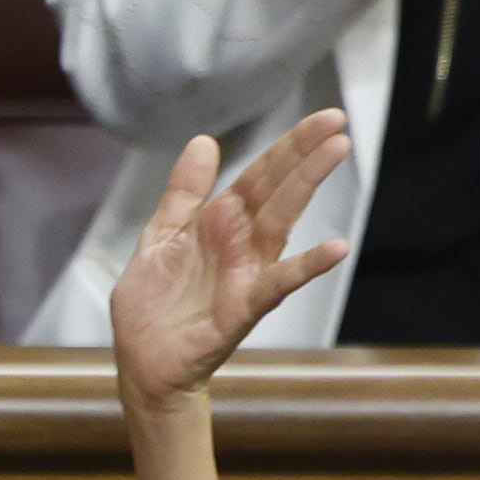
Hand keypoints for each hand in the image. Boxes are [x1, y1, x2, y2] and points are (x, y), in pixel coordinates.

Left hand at [107, 112, 351, 412]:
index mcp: (220, 222)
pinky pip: (279, 282)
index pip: (260, 174)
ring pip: (282, 221)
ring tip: (337, 151)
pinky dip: (307, 266)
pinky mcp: (244, 307)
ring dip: (309, 186)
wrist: (142, 362)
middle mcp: (241, 243)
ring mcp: (247, 273)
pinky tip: (336, 248)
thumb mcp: (161, 234)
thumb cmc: (154, 304)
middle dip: (306, 154)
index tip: (323, 118)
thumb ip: (185, 191)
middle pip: (278, 188)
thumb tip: (205, 141)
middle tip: (338, 122)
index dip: (288, 145)